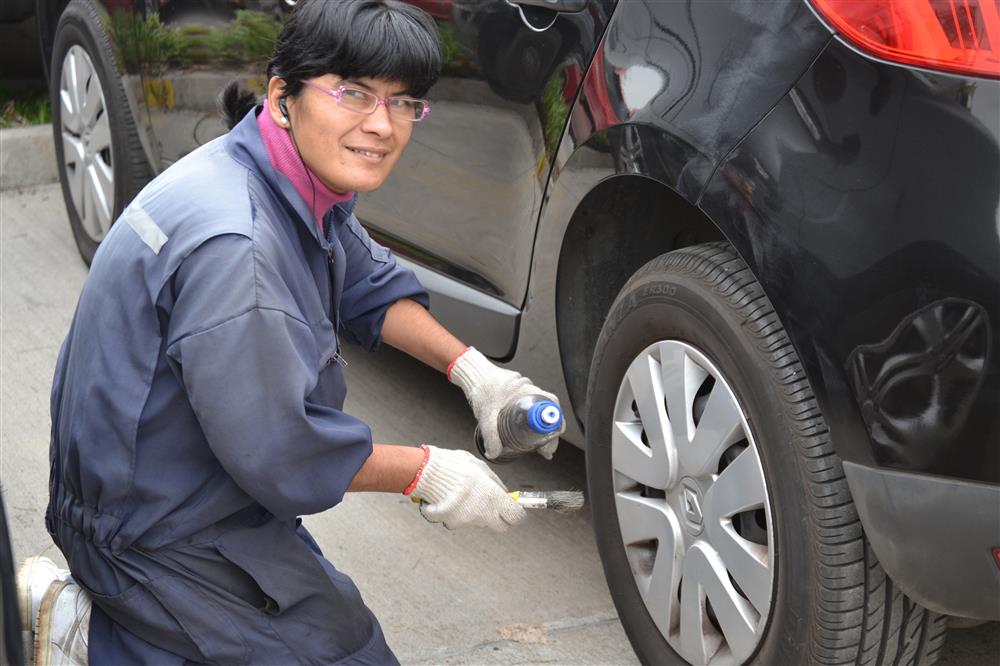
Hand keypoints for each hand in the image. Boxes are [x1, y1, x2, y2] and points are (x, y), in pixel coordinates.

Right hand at [409, 445, 524, 529]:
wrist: (428, 473)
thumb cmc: (455, 466)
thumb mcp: (481, 468)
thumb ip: (495, 483)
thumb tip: (504, 492)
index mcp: (493, 498)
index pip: (515, 517)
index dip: (516, 514)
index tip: (513, 509)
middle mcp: (483, 514)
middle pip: (500, 526)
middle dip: (499, 518)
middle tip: (493, 506)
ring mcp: (467, 521)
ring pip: (478, 522)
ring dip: (475, 512)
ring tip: (464, 495)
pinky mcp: (452, 524)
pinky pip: (459, 521)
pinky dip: (457, 513)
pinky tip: (451, 500)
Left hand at [448, 347, 564, 459]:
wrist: (474, 375)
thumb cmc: (481, 387)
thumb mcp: (486, 414)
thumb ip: (490, 435)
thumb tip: (494, 452)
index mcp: (526, 390)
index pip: (551, 404)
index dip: (555, 423)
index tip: (552, 438)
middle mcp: (529, 390)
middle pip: (549, 411)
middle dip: (550, 432)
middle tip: (546, 449)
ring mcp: (525, 393)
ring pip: (541, 412)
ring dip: (542, 429)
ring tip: (539, 446)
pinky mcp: (519, 397)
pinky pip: (532, 410)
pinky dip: (534, 423)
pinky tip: (528, 434)